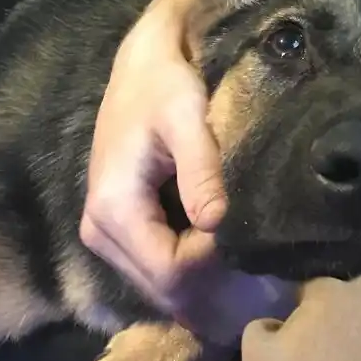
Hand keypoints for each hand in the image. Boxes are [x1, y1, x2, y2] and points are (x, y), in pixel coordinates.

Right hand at [81, 0, 295, 334]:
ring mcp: (104, 237)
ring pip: (160, 289)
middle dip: (212, 287)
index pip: (169, 273)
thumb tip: (218, 223)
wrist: (140, 68)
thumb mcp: (186, 119)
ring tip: (247, 263)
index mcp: (114, 209)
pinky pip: (156, 272)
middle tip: (262, 266)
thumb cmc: (164, 87)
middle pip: (163, 291)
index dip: (213, 270)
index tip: (249, 242)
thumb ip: (201, 170)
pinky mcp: (116, 234)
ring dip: (203, 285)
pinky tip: (224, 259)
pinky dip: (190, 274)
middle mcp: (99, 233)